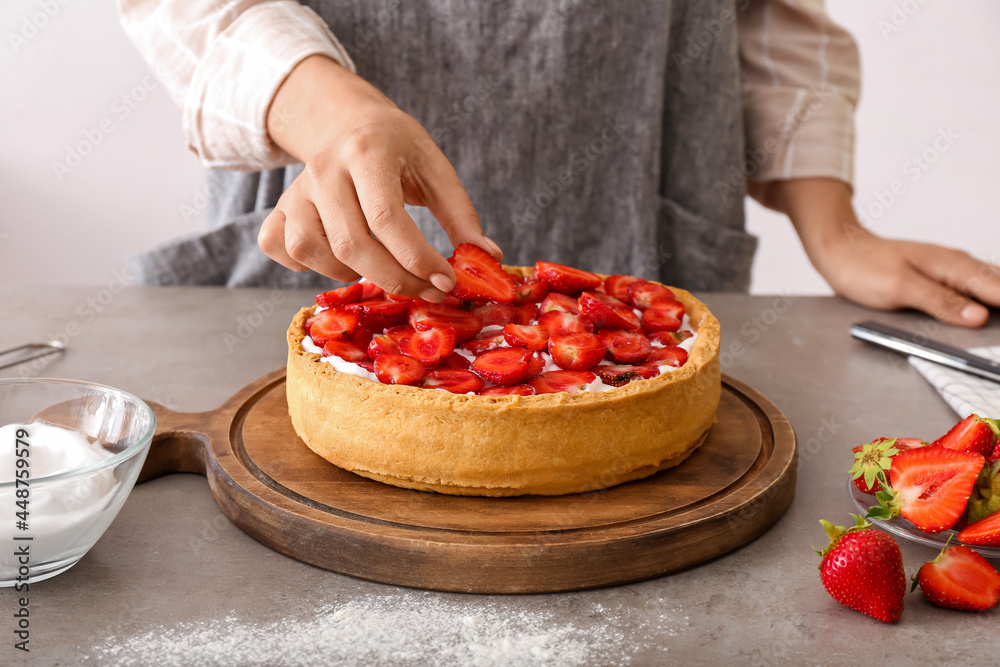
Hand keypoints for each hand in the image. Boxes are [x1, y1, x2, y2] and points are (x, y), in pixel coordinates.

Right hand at [257, 55, 499, 299]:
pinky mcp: (279, 207)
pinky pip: (278, 246)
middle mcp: (324, 169)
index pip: (386, 218)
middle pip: (350, 243)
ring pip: (309, 249)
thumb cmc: (396, 147)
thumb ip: (460, 213)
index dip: (417, 258)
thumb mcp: (434, 167)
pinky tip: (337, 259)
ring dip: (350, 272)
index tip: (446, 281)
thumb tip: (487, 255)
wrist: (345, 120)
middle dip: (394, 278)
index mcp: (367, 152)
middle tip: (426, 290)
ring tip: (380, 264)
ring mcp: (295, 189)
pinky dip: (304, 264)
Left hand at [760, 178, 999, 327]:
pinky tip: (984, 312)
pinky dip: (984, 300)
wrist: (839, 250)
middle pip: (999, 286)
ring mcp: (948, 270)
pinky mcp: (937, 278)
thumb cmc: (863, 267)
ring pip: (988, 286)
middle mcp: (956, 265)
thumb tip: (979, 317)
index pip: (999, 289)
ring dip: (998, 301)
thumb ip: (940, 301)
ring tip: (998, 326)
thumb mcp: (900, 287)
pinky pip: (971, 289)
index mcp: (953, 266)